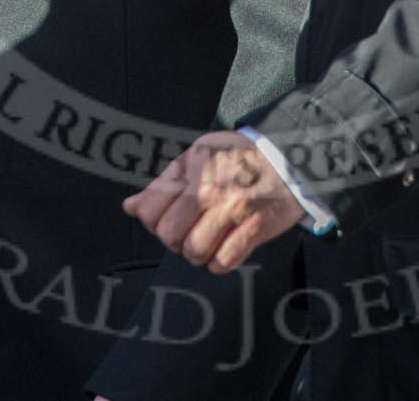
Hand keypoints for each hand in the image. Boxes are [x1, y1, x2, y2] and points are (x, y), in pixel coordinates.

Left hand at [122, 131, 304, 273]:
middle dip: (175, 240)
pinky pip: (224, 261)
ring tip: (209, 241)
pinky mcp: (256, 227)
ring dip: (198, 253)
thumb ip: (163, 182)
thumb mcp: (199, 156)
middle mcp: (210, 186)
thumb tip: (130, 207)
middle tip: (190, 232)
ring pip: (195, 251)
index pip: (149, 212)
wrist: (289, 158)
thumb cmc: (239, 158)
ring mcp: (234, 208)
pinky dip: (220, 263)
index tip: (169, 219)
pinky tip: (225, 249)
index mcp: (192, 166)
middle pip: (169, 235)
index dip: (154, 223)